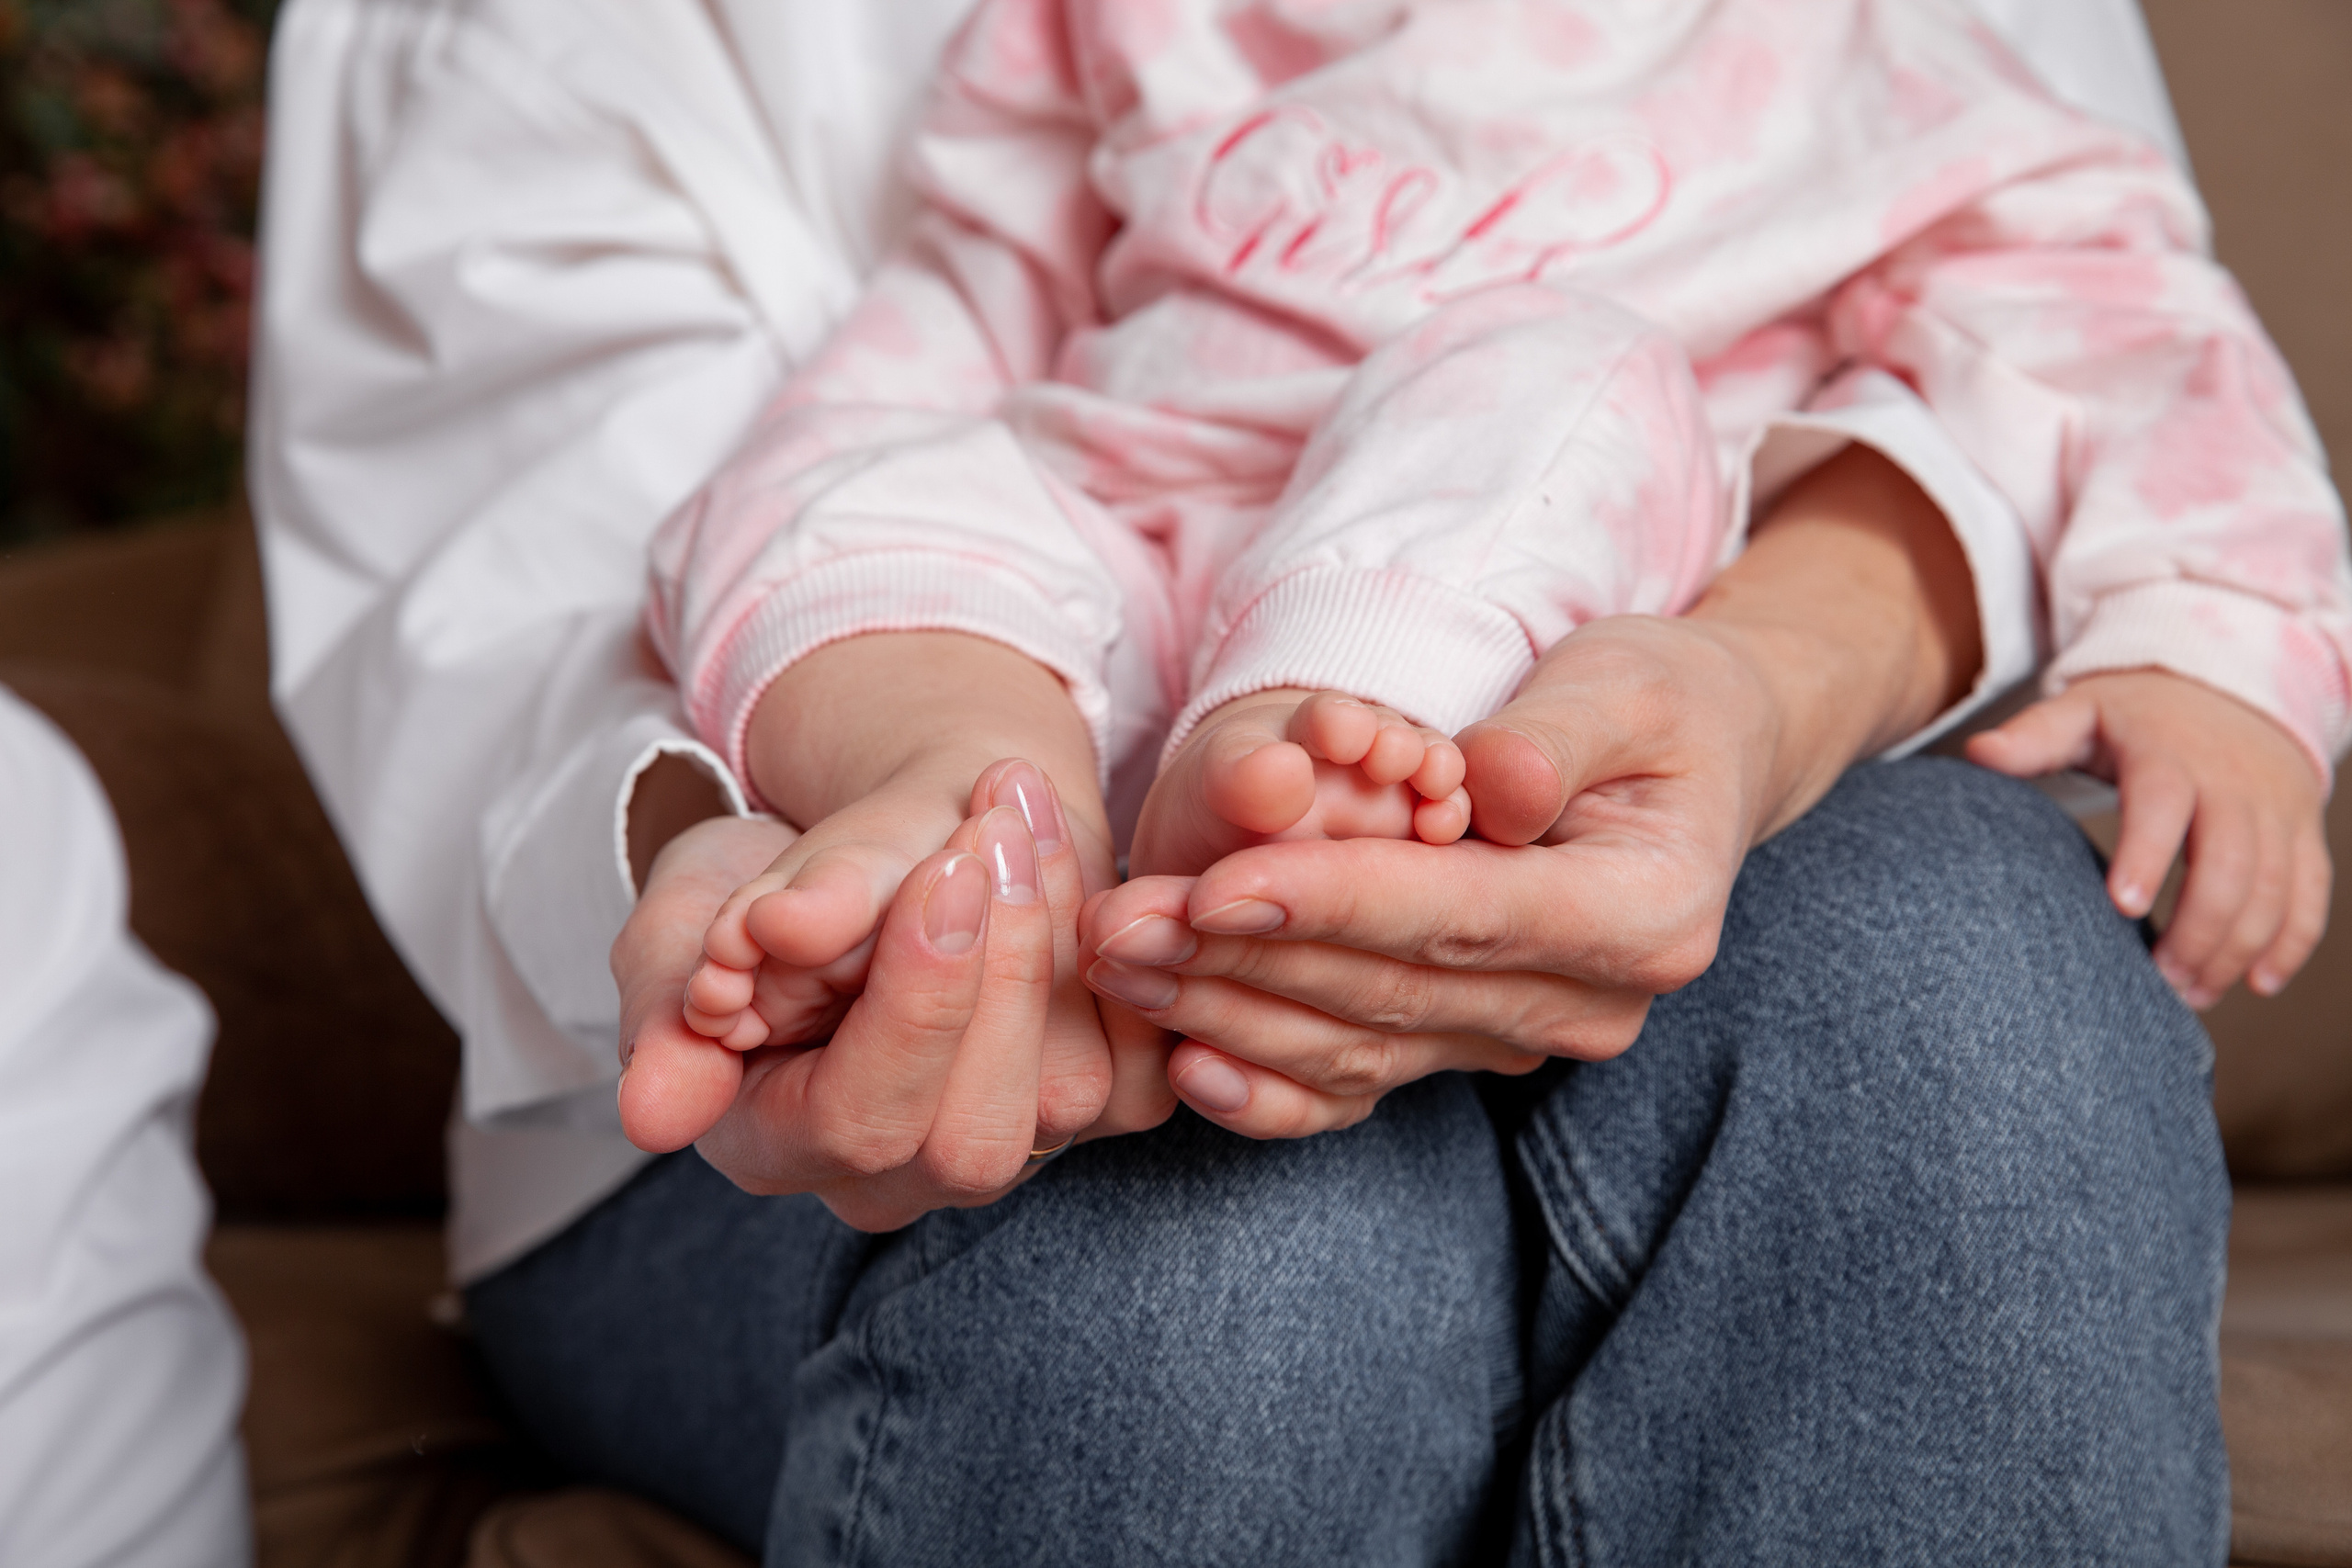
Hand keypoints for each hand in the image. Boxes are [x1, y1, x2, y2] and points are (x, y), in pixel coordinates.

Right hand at [619, 799, 1175, 1228]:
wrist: (854, 857)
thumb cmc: (750, 894)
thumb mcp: (679, 924)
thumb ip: (668, 1008)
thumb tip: (654, 1114)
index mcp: (780, 1148)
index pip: (862, 1120)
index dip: (913, 1003)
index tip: (943, 868)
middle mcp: (900, 1175)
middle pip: (975, 1132)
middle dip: (999, 971)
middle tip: (991, 826)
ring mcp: (1004, 1146)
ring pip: (1076, 1095)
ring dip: (1056, 929)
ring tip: (1012, 801)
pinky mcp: (1088, 1098)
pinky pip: (1138, 1060)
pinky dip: (1113, 945)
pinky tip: (1055, 839)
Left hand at [1083, 446, 1983, 1136]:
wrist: (1693, 762)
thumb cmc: (1654, 702)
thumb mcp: (1625, 682)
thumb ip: (1553, 737)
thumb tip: (1491, 790)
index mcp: (1647, 914)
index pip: (1462, 915)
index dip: (1333, 902)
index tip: (1216, 885)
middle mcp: (1592, 1001)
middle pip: (1392, 988)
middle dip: (1242, 957)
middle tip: (1118, 923)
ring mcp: (1530, 1036)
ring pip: (1360, 1043)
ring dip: (1227, 1008)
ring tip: (1116, 958)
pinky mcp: (1473, 1044)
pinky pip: (1362, 1083)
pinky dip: (1270, 1085)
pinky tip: (1183, 1063)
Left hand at [1967, 668, 2330, 1005]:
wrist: (2229, 686)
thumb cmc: (2138, 714)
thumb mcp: (2083, 711)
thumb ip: (2034, 737)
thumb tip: (1978, 754)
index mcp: (2168, 756)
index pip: (2162, 805)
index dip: (2146, 854)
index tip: (2121, 907)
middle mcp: (2232, 784)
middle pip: (2230, 863)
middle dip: (2198, 929)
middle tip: (2158, 981)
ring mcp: (2275, 811)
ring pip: (2274, 887)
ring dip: (2238, 947)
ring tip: (2191, 994)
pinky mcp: (2302, 832)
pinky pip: (2311, 892)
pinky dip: (2292, 942)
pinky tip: (2258, 982)